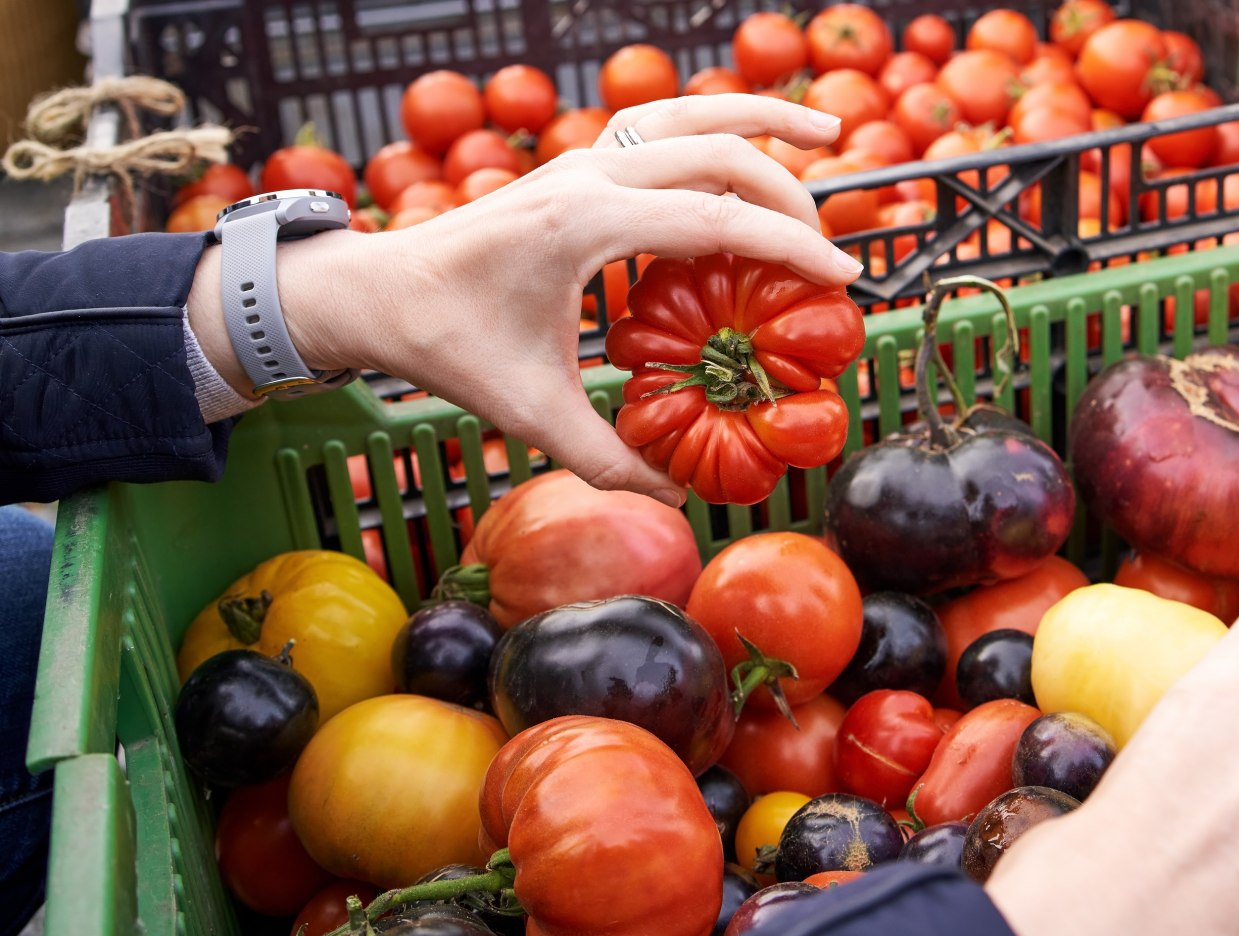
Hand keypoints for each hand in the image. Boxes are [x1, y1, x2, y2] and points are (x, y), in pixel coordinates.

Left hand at [189, 95, 859, 504]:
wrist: (377, 291)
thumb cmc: (445, 345)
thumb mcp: (527, 411)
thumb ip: (605, 458)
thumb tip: (676, 501)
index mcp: (581, 226)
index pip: (710, 220)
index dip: (787, 247)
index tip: (843, 276)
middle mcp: (587, 176)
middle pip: (716, 154)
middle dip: (789, 194)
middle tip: (832, 248)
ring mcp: (582, 160)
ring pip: (689, 112)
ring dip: (761, 115)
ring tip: (827, 126)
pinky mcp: (578, 163)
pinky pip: (660, 124)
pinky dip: (714, 123)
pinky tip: (749, 143)